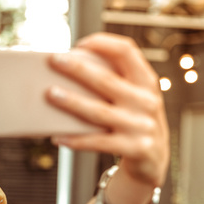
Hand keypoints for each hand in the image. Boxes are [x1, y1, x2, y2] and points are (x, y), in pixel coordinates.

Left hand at [47, 32, 168, 187]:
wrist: (153, 159)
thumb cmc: (132, 121)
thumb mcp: (132, 98)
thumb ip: (112, 83)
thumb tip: (65, 68)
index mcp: (146, 81)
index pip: (127, 52)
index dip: (103, 44)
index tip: (79, 44)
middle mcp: (147, 101)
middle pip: (107, 80)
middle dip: (78, 69)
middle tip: (53, 60)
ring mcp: (142, 126)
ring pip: (99, 111)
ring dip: (72, 102)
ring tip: (50, 94)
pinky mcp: (135, 149)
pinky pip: (99, 142)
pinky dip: (76, 140)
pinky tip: (57, 137)